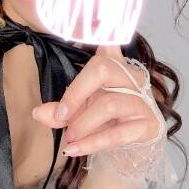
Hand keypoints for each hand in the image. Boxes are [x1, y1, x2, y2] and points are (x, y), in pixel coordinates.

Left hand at [31, 44, 162, 156]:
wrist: (130, 153)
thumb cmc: (104, 124)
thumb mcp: (77, 115)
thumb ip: (59, 111)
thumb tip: (38, 112)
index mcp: (115, 67)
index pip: (108, 43)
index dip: (98, 34)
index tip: (77, 37)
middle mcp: (133, 78)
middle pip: (103, 69)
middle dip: (75, 94)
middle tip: (60, 117)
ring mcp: (144, 101)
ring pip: (109, 104)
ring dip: (82, 124)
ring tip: (69, 138)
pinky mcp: (150, 126)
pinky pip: (118, 133)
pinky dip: (92, 143)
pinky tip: (75, 149)